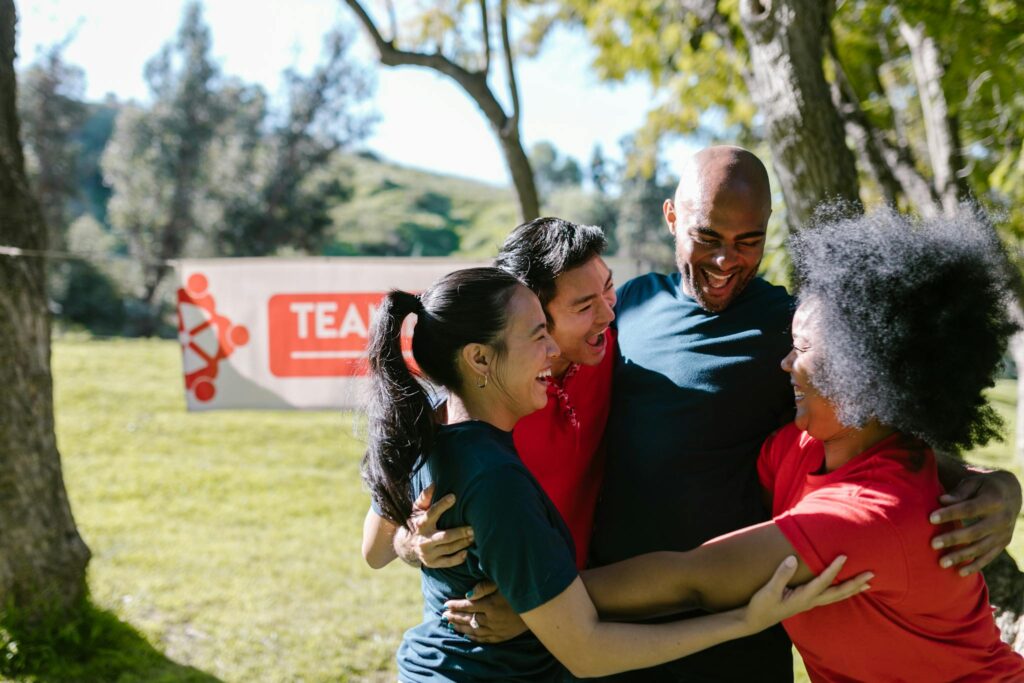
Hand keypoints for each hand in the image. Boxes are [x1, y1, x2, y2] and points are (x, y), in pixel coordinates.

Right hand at [394, 484, 473, 568]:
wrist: (406, 546)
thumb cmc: (417, 522)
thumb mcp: (417, 510)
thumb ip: (425, 498)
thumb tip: (434, 484)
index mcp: (420, 524)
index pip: (431, 513)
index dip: (442, 505)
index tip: (453, 497)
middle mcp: (423, 540)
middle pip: (444, 536)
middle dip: (460, 533)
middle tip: (472, 528)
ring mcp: (427, 553)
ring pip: (449, 548)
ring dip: (463, 543)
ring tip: (474, 537)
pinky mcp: (432, 563)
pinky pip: (448, 562)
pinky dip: (458, 558)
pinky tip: (467, 552)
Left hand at [442, 580, 527, 642]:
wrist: (540, 607)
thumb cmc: (519, 590)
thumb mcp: (503, 583)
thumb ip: (485, 586)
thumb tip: (467, 594)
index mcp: (491, 605)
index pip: (468, 605)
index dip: (455, 605)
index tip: (446, 604)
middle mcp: (492, 619)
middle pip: (469, 619)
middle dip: (455, 616)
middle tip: (444, 615)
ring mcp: (497, 630)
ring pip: (474, 630)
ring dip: (461, 627)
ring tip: (450, 624)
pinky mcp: (502, 636)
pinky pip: (484, 639)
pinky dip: (474, 637)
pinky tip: (466, 635)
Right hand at [744, 555, 871, 631]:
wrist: (755, 620)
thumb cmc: (761, 605)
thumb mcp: (769, 590)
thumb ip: (781, 575)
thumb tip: (792, 558)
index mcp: (803, 597)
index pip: (823, 581)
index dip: (834, 568)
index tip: (844, 556)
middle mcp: (810, 601)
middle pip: (838, 592)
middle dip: (855, 583)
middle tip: (871, 574)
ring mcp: (810, 603)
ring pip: (836, 596)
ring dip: (852, 589)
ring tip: (867, 584)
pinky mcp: (806, 602)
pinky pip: (829, 597)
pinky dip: (842, 592)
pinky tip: (845, 589)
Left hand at [930, 470, 1022, 575]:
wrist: (1011, 493)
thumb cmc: (983, 486)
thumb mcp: (973, 483)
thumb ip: (959, 493)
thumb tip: (941, 500)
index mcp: (994, 500)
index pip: (969, 509)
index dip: (950, 514)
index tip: (930, 518)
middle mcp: (1002, 519)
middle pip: (975, 532)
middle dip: (953, 539)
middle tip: (932, 544)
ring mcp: (1004, 533)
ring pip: (981, 548)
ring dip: (961, 556)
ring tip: (941, 563)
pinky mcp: (1003, 543)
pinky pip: (989, 557)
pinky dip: (975, 566)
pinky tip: (959, 573)